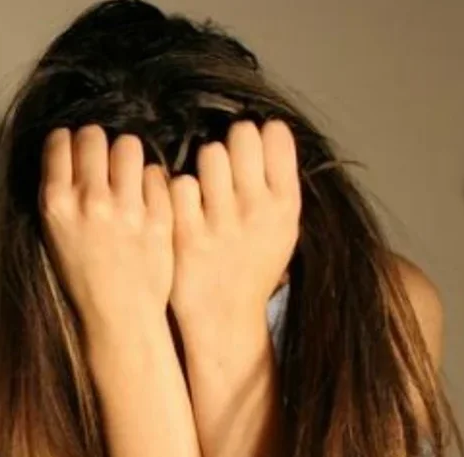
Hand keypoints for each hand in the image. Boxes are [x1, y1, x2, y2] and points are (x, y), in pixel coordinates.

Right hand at [40, 126, 173, 339]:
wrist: (118, 316)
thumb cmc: (82, 278)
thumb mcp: (54, 235)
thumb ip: (60, 194)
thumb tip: (70, 153)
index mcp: (56, 204)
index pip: (59, 141)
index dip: (67, 142)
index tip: (73, 150)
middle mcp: (90, 200)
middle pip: (93, 135)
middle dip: (96, 142)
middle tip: (102, 159)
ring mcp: (127, 208)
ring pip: (128, 145)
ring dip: (126, 155)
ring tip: (127, 173)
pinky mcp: (159, 216)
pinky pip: (157, 173)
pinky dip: (151, 181)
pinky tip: (147, 197)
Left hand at [168, 120, 300, 326]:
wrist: (224, 319)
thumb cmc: (252, 268)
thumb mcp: (282, 229)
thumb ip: (278, 185)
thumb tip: (268, 130)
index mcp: (285, 206)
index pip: (276, 136)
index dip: (259, 133)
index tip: (252, 144)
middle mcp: (257, 210)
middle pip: (241, 135)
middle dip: (230, 142)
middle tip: (224, 162)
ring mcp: (221, 223)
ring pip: (209, 155)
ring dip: (203, 165)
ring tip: (204, 185)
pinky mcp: (186, 235)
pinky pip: (179, 185)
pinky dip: (177, 190)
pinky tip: (182, 206)